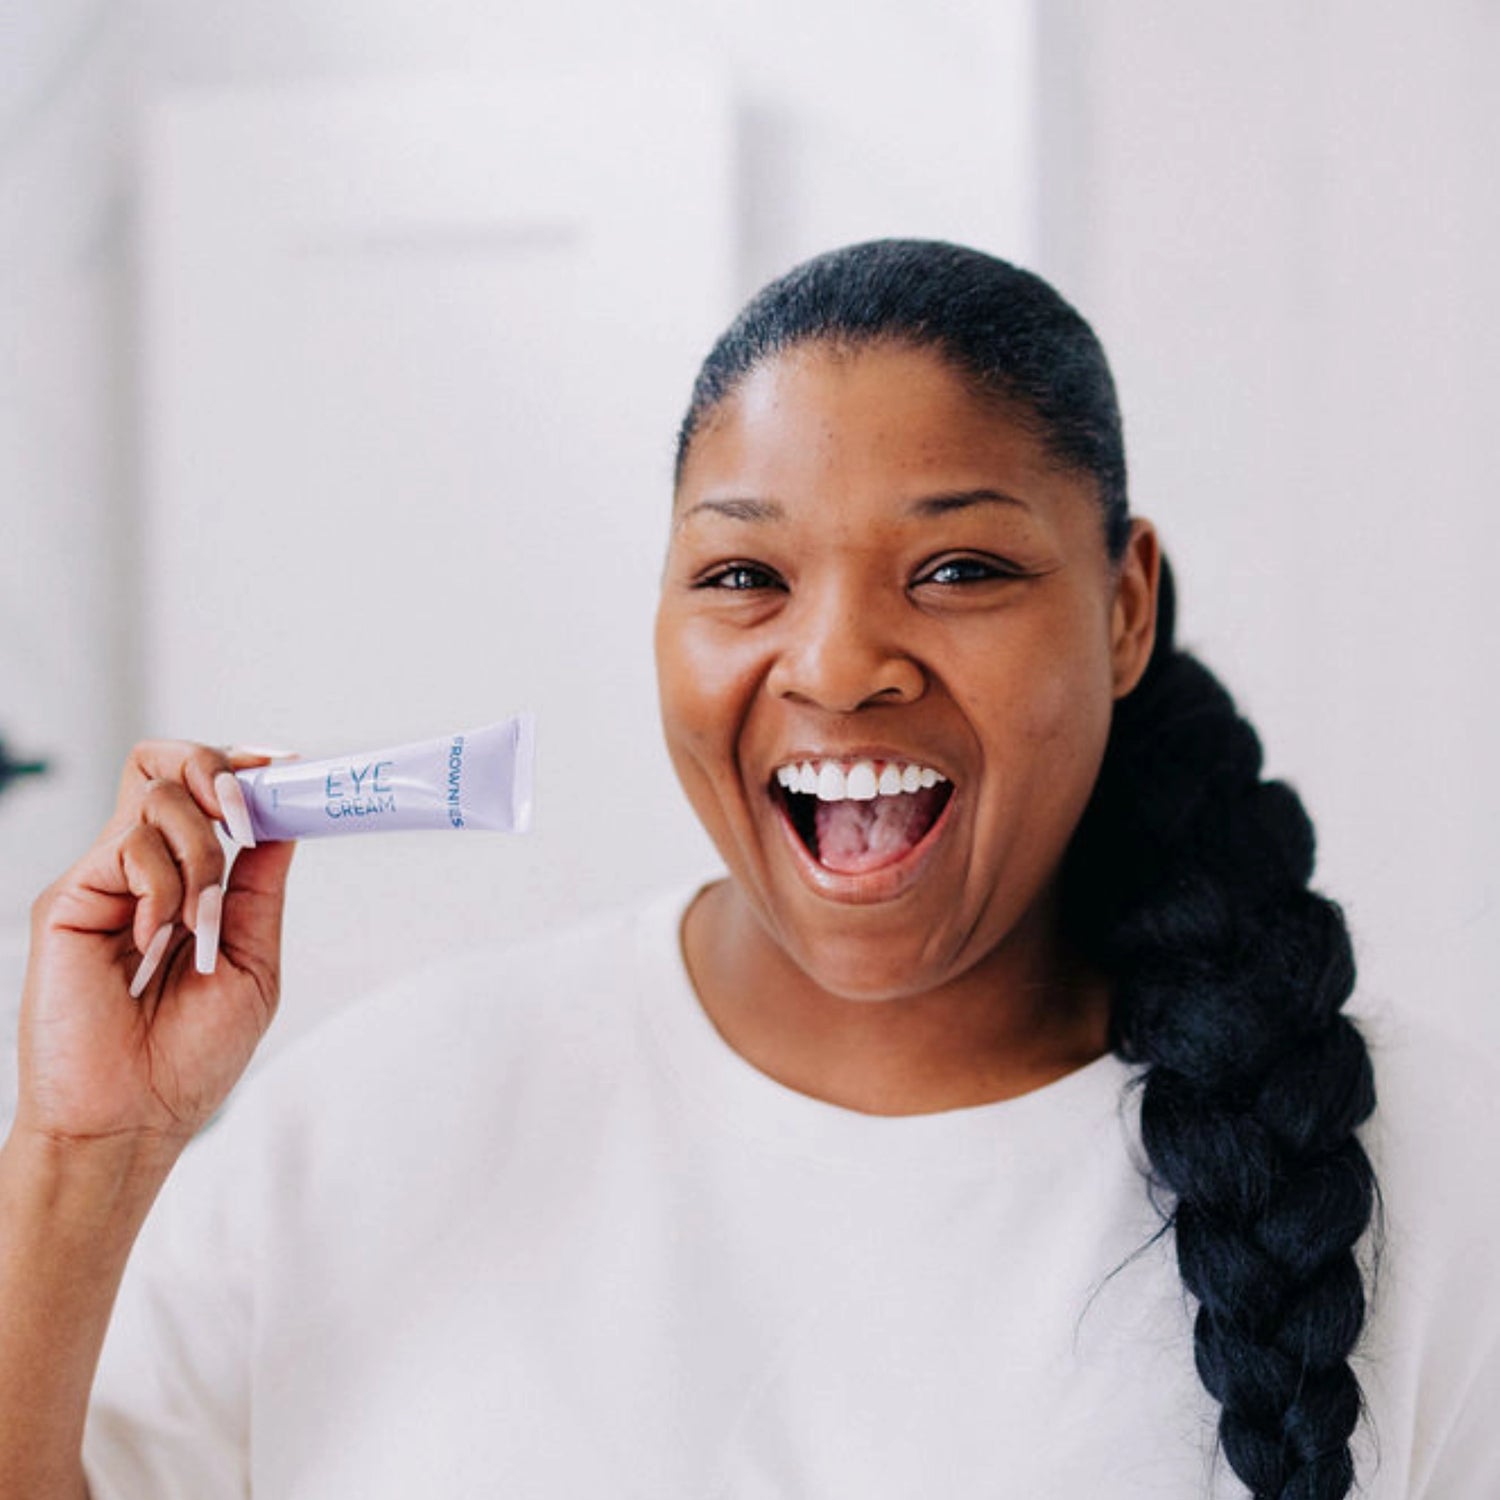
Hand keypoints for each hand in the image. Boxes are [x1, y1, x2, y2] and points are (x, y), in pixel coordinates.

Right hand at [15, 742, 295, 1152]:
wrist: (133, 1118)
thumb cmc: (188, 1056)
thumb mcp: (252, 959)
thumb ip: (259, 887)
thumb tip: (283, 819)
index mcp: (185, 883)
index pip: (201, 791)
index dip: (241, 765)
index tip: (285, 766)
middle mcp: (140, 871)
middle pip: (168, 766)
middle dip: (218, 772)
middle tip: (244, 816)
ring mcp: (103, 881)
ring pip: (158, 799)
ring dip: (201, 857)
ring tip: (197, 926)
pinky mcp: (69, 898)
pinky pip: (129, 847)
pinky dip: (164, 889)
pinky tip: (156, 940)